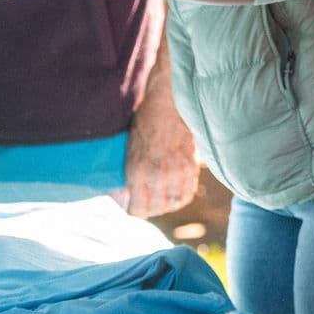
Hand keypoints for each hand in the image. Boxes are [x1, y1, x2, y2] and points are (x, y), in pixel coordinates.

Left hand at [124, 57, 200, 218]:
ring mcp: (176, 172)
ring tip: (161, 199)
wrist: (168, 103)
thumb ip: (127, 174)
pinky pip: (187, 194)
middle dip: (150, 209)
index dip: (134, 210)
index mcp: (137, 171)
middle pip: (156, 210)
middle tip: (147, 203)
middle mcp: (157, 176)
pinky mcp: (191, 166)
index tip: (133, 206)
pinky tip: (175, 193)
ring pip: (173, 204)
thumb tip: (122, 195)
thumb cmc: (144, 122)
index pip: (137, 210)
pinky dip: (181, 197)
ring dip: (166, 204)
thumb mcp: (128, 148)